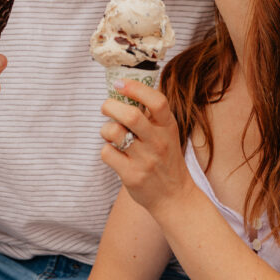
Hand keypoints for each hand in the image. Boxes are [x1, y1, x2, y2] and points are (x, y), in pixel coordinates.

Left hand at [99, 78, 193, 217]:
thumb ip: (151, 115)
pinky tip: (114, 153)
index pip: (157, 101)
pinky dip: (106, 149)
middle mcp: (158, 142)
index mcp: (168, 126)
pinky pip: (107, 153)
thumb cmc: (166, 159)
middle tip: (105, 107)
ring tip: (110, 133)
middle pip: (131, 115)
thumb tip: (122, 89)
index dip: (136, 88)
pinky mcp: (132, 175)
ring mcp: (145, 160)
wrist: (174, 196)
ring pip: (114, 132)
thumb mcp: (167, 133)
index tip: (119, 84)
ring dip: (105, 129)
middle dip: (111, 106)